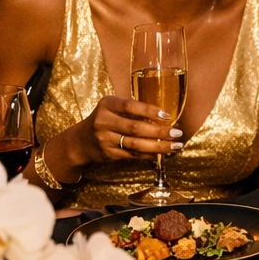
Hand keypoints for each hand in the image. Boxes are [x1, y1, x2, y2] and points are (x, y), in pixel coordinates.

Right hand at [57, 94, 183, 167]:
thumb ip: (132, 109)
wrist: (80, 142)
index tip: (167, 116)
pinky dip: (149, 155)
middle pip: (135, 127)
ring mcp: (104, 139)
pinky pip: (132, 155)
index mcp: (107, 104)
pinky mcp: (108, 154)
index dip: (150, 111)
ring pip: (136, 144)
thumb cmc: (104, 120)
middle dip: (160, 132)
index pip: (130, 106)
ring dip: (158, 146)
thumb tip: (164, 116)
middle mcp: (103, 121)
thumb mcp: (112, 108)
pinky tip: (161, 154)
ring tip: (175, 146)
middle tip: (177, 133)